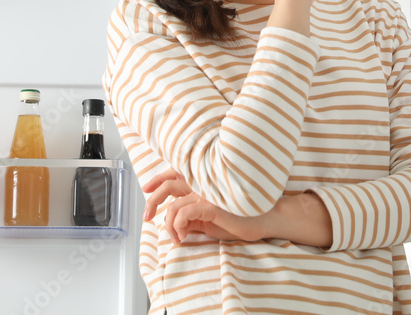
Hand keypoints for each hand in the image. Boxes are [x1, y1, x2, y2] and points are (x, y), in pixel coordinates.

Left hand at [142, 168, 266, 243]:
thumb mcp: (209, 218)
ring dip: (168, 225)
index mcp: (203, 182)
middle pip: (168, 185)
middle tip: (147, 216)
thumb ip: (192, 215)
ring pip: (173, 206)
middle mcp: (203, 183)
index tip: (146, 189)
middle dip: (152, 201)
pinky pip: (182, 214)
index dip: (158, 179)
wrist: (263, 220)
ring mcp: (206, 193)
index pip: (175, 173)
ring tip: (175, 237)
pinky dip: (176, 226)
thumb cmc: (240, 218)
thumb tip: (175, 223)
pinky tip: (182, 236)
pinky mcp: (211, 205)